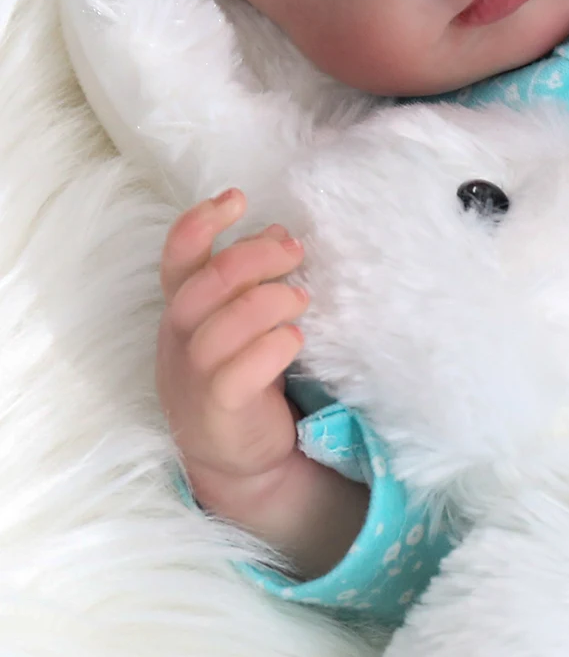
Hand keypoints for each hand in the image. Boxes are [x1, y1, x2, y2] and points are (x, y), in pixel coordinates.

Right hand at [157, 189, 307, 492]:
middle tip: (296, 251)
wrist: (238, 458)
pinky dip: (273, 347)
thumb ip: (251, 282)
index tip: (238, 198)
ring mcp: (195, 375)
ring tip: (301, 299)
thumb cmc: (243, 376)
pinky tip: (295, 340)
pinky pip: (239, 372)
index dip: (201, 223)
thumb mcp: (239, 323)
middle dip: (256, 257)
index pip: (177, 257)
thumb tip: (279, 233)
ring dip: (270, 301)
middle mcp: (180, 338)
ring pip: (221, 325)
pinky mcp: (219, 409)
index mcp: (183, 310)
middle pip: (207, 283)